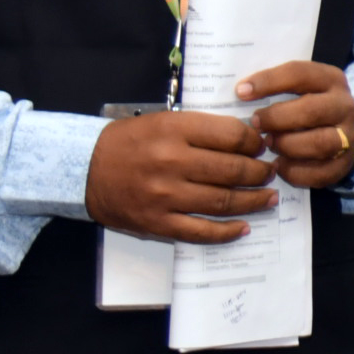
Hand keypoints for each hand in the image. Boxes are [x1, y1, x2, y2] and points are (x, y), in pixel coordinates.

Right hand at [83, 110, 275, 242]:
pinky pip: (200, 231)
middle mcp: (171, 163)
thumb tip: (247, 139)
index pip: (233, 137)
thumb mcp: (164, 121)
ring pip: (223, 202)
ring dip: (253, 202)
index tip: (262, 148)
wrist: (83, 169)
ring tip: (268, 198)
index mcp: (175, 131)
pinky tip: (243, 227)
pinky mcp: (156, 222)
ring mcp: (164, 196)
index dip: (255, 144)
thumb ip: (202, 129)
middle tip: (270, 174)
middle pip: (234, 171)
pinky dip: (226, 232)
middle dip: (260, 174)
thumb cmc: (128, 142)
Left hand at [240, 61, 353, 189]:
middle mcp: (345, 106)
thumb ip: (274, 87)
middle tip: (256, 124)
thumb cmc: (305, 107)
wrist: (339, 133)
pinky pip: (318, 172)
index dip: (268, 81)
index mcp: (331, 80)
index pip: (299, 74)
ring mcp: (349, 136)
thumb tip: (239, 92)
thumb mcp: (297, 88)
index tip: (240, 92)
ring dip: (286, 145)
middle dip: (276, 118)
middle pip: (311, 111)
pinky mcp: (344, 164)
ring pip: (319, 143)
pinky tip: (279, 164)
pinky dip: (293, 171)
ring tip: (269, 144)